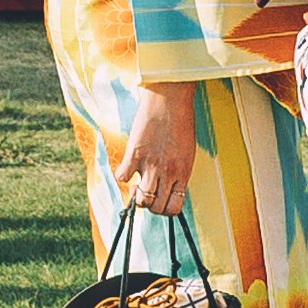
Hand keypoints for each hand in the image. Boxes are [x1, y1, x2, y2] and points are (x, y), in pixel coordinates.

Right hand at [116, 76, 198, 215]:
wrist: (169, 99)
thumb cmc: (180, 121)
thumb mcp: (186, 152)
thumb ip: (177, 171)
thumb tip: (166, 185)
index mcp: (183, 173)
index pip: (174, 208)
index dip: (164, 208)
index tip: (159, 198)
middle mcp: (168, 173)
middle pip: (156, 208)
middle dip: (149, 204)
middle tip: (145, 189)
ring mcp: (151, 165)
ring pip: (141, 200)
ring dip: (136, 195)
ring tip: (136, 182)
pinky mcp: (134, 154)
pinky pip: (122, 177)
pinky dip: (122, 174)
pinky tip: (127, 165)